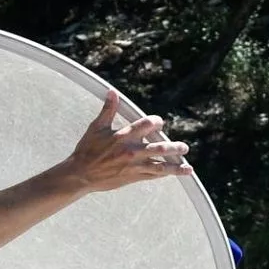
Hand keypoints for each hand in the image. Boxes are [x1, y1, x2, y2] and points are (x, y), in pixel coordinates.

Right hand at [64, 89, 192, 192]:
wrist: (81, 174)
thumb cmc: (87, 149)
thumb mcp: (96, 127)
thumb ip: (108, 109)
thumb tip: (112, 91)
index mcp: (123, 136)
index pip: (146, 125)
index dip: (155, 122)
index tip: (159, 123)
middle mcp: (131, 151)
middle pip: (159, 148)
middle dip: (174, 148)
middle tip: (184, 147)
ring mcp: (134, 166)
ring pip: (159, 166)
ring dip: (175, 166)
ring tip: (188, 167)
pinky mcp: (132, 177)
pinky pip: (152, 176)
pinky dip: (165, 174)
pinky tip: (175, 174)